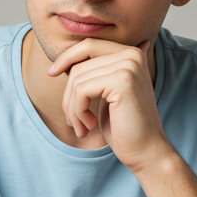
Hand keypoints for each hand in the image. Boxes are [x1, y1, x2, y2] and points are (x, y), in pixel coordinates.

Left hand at [47, 38, 172, 171]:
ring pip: (77, 78)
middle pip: (79, 63)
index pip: (88, 45)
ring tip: (82, 127)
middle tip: (71, 119)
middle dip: (68, 93)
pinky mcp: (122, 81)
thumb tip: (65, 62)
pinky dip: (78, 112)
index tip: (51, 73)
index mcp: (131, 53)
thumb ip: (97, 73)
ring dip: (72, 108)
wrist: (145, 151)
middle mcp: (132, 54)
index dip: (66, 58)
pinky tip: (89, 126)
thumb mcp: (106, 94)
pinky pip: (81, 91)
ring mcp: (129, 66)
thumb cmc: (124, 127)